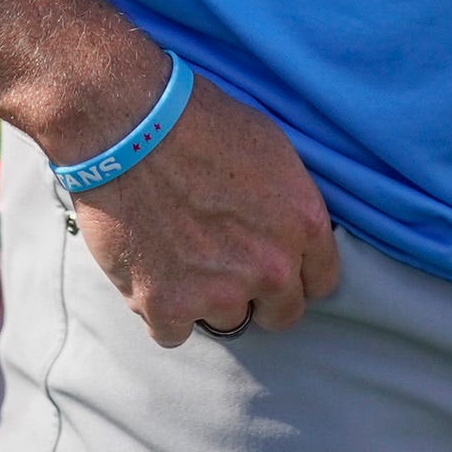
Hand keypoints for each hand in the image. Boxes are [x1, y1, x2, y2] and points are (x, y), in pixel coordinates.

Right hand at [62, 75, 341, 345]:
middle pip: (281, 313)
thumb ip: (284, 203)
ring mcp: (220, 293)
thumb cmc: (198, 119)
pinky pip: (172, 332)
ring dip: (206, 298)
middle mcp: (271, 267)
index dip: (295, 273)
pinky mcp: (167, 306)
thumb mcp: (269, 147)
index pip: (321, 281)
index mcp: (304, 224)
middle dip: (258, 295)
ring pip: (225, 320)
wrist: (130, 124)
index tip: (272, 264)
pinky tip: (150, 273)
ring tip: (178, 255)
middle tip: (225, 267)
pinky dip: (161, 310)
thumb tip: (281, 227)